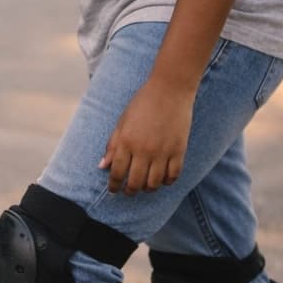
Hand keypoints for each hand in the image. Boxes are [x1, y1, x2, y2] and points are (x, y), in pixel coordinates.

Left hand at [99, 77, 193, 194]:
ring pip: (154, 183)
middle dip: (130, 191)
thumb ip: (113, 145)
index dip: (114, 185)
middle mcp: (144, 150)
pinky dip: (167, 182)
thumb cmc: (142, 103)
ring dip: (148, 188)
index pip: (117, 173)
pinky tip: (162, 180)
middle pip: (135, 182)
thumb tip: (103, 166)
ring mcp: (163, 151)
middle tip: (128, 192)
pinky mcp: (179, 150)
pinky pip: (173, 176)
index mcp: (126, 142)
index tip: (113, 189)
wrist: (170, 90)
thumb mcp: (122, 122)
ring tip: (144, 187)